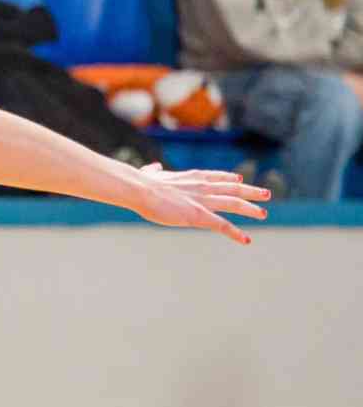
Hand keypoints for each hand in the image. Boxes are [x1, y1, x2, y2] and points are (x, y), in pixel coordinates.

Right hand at [131, 165, 269, 245]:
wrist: (140, 189)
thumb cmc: (141, 183)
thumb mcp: (150, 174)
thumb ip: (154, 171)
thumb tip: (153, 167)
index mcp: (191, 177)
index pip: (216, 176)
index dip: (230, 177)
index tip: (240, 178)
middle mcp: (202, 186)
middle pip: (233, 188)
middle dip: (251, 191)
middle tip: (266, 194)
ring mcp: (203, 201)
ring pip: (234, 204)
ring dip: (251, 208)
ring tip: (263, 213)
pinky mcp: (199, 216)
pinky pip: (223, 225)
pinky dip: (236, 233)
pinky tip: (246, 240)